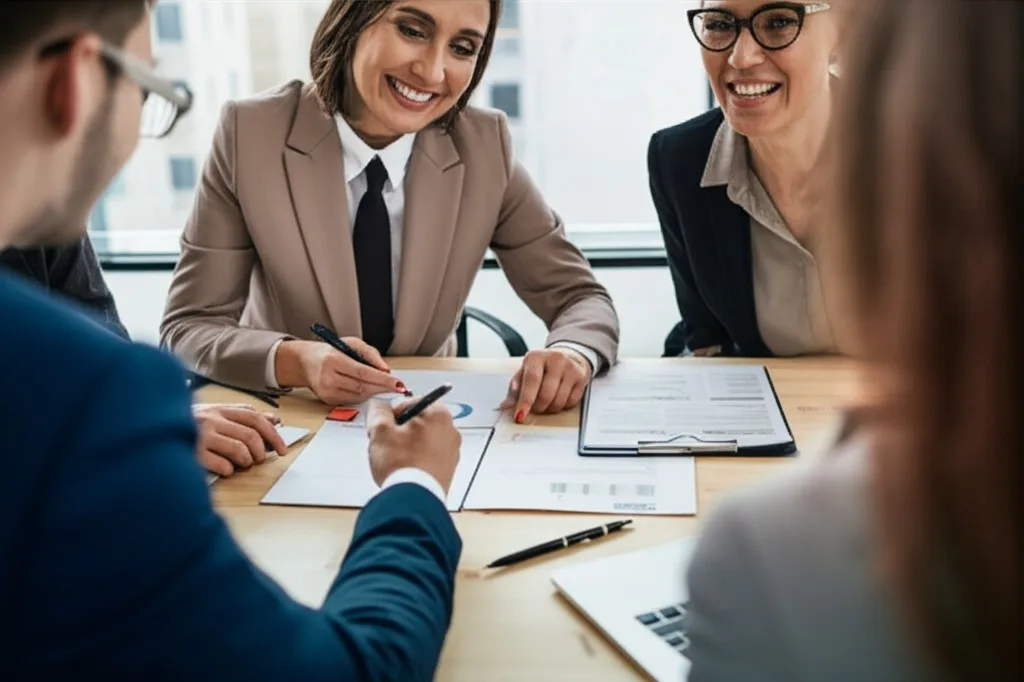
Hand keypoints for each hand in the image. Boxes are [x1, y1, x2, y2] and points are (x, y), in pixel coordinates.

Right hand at [192, 404, 286, 476]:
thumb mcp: (216, 414)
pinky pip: (222, 465)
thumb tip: (274, 419)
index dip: (273, 434)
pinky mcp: (194, 453)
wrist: (156, 431)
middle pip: (251, 434)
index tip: (282, 448)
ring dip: (247, 460)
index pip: (255, 418)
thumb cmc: (191, 426)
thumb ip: (242, 416)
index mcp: (220, 409)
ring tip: (242, 463)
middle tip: (262, 459)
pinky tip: (225, 469)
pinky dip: (229, 470)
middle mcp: (212, 420)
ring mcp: (202, 436)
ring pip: (240, 450)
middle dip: (263, 450)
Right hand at [276, 339, 405, 405]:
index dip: (382, 379)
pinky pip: (352, 400)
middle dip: (382, 388)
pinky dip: (364, 395)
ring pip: (359, 396)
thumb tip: (386, 369)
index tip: (397, 383)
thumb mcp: (351, 343)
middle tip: (397, 387)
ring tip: (384, 386)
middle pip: (362, 387)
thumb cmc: (331, 351)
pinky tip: (369, 389)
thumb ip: (370, 354)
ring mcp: (327, 391)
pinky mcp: (328, 400)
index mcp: (333, 360)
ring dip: (375, 392)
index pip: (363, 373)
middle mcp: (328, 377)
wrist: (306, 362)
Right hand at [366, 399, 460, 493]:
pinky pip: (429, 457)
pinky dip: (417, 459)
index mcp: (438, 414)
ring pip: (423, 440)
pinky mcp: (448, 468)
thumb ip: (378, 412)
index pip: (409, 403)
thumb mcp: (380, 431)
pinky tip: (406, 468)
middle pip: (418, 422)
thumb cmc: (402, 465)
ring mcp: (452, 451)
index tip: (384, 426)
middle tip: (389, 443)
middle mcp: (450, 430)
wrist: (414, 498)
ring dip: (408, 445)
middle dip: (401, 430)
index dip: (392, 415)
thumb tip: (379, 407)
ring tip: (396, 459)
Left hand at [501, 348, 592, 422]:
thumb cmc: (543, 366)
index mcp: (536, 357)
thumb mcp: (525, 372)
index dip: (525, 400)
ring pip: (558, 401)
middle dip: (538, 408)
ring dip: (550, 409)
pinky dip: (563, 406)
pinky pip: (571, 402)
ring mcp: (570, 367)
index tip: (520, 415)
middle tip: (535, 407)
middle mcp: (555, 359)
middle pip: (546, 394)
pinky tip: (560, 397)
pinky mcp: (581, 376)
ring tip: (547, 401)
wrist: (569, 355)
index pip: (531, 381)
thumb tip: (506, 405)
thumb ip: (515, 388)